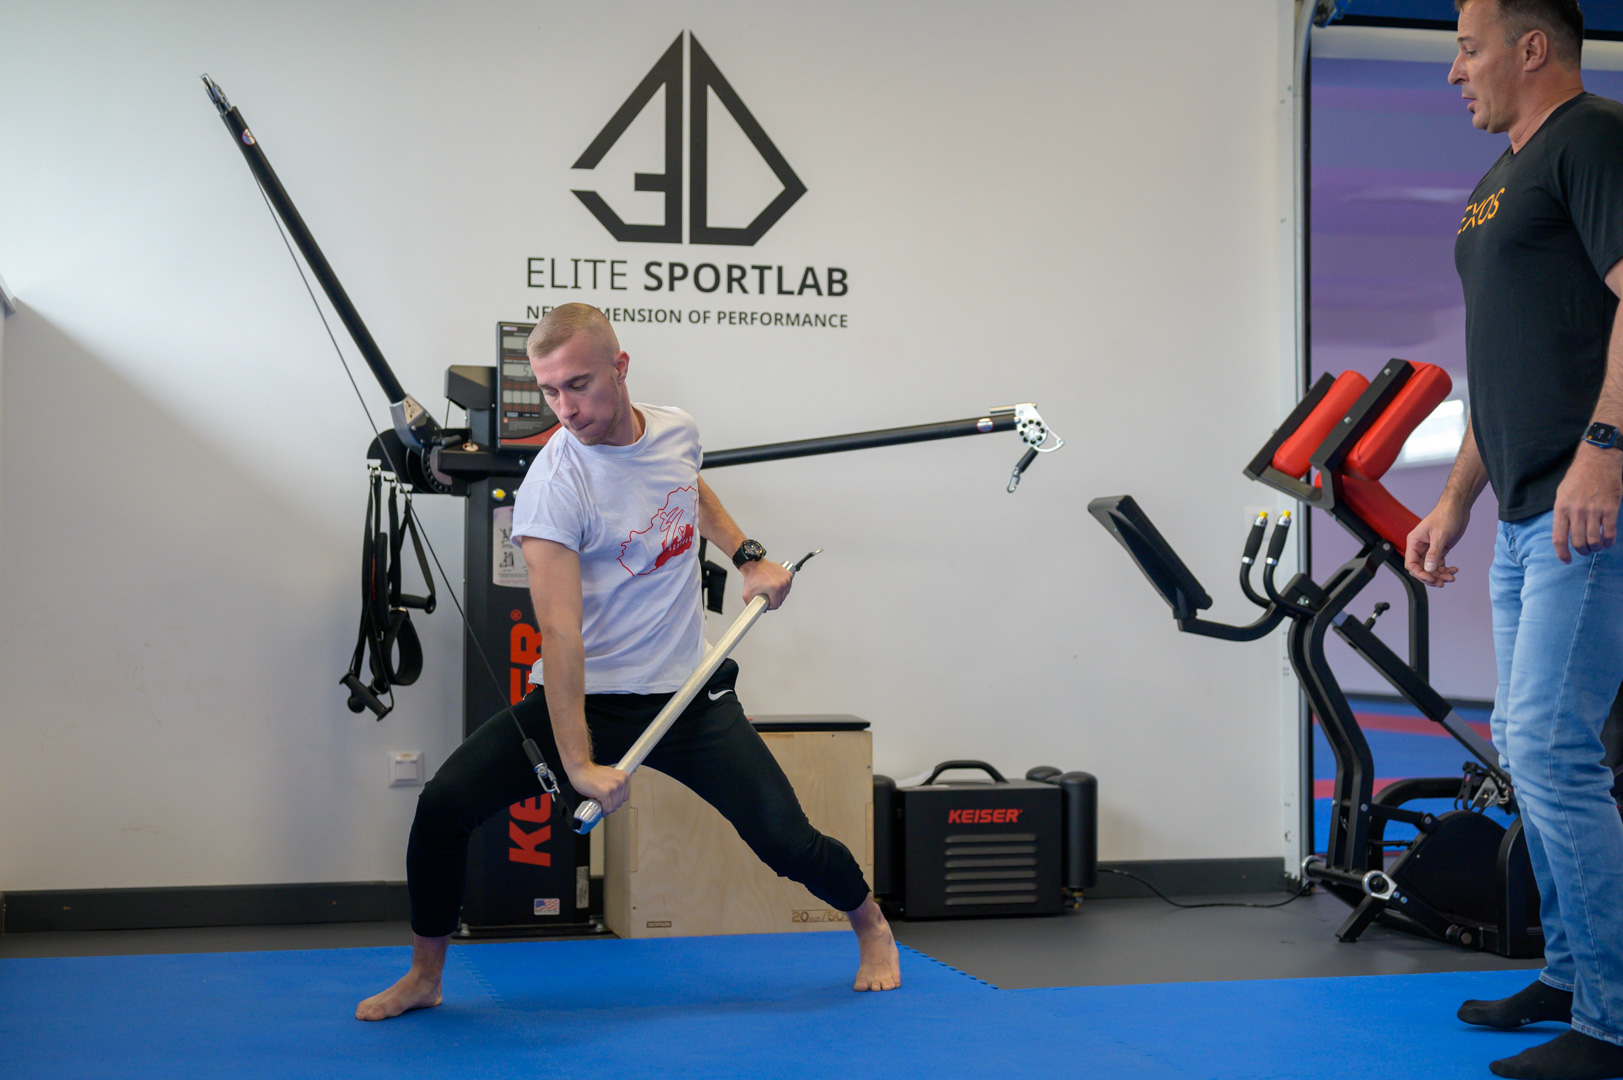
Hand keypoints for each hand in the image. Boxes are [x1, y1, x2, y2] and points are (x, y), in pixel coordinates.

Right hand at [568, 762, 629, 813]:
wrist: (580, 769)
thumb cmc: (593, 773)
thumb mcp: (610, 775)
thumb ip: (616, 783)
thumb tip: (617, 797)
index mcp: (624, 777)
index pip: (624, 797)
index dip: (616, 801)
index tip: (609, 802)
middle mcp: (620, 781)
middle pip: (619, 803)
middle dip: (610, 806)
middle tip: (603, 804)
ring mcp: (613, 787)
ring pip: (613, 807)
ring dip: (606, 809)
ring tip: (600, 806)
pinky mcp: (604, 793)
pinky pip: (607, 808)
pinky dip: (603, 811)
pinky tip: (599, 809)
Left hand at [740, 558, 792, 609]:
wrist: (754, 564)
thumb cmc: (751, 577)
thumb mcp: (746, 595)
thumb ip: (752, 606)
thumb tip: (762, 611)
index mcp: (775, 588)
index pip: (776, 605)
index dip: (769, 606)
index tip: (765, 601)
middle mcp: (783, 583)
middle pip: (781, 599)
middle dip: (773, 600)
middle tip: (766, 595)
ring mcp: (786, 578)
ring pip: (785, 593)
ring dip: (778, 594)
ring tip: (770, 589)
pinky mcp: (788, 574)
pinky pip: (788, 586)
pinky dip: (783, 587)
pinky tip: (775, 585)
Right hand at [1405, 497, 1470, 586]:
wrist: (1458, 508)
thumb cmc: (1446, 516)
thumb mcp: (1440, 535)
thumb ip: (1434, 553)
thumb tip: (1428, 569)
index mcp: (1414, 542)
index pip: (1411, 564)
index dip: (1420, 574)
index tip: (1432, 579)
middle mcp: (1420, 547)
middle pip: (1421, 569)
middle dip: (1432, 576)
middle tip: (1443, 582)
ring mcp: (1429, 549)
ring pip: (1431, 568)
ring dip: (1440, 574)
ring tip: (1451, 577)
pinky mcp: (1439, 549)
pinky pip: (1439, 564)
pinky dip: (1446, 569)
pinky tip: (1454, 569)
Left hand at [1552, 444, 1622, 562]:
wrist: (1598, 460)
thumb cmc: (1578, 477)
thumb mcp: (1562, 493)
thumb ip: (1562, 512)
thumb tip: (1564, 531)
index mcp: (1561, 508)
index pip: (1559, 538)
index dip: (1562, 553)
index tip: (1566, 560)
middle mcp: (1576, 511)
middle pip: (1578, 542)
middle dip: (1581, 551)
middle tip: (1585, 551)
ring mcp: (1594, 511)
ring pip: (1593, 540)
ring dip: (1595, 548)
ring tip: (1596, 547)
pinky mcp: (1610, 509)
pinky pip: (1609, 533)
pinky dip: (1609, 541)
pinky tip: (1608, 542)